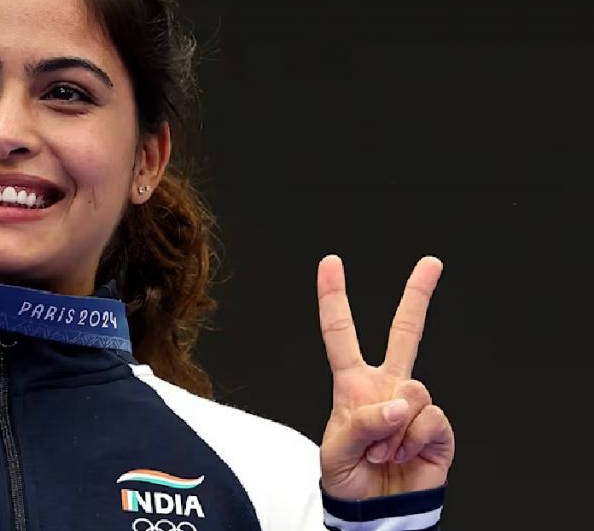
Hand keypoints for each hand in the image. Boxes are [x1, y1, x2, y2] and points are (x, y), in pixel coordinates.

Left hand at [317, 255, 453, 498]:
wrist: (377, 510)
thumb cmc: (349, 477)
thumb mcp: (336, 450)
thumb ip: (361, 423)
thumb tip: (399, 405)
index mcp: (353, 383)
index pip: (340, 333)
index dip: (334, 297)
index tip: (330, 262)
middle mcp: (387, 386)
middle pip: (405, 333)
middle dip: (418, 296)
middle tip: (431, 263)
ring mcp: (414, 406)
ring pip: (412, 391)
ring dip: (392, 429)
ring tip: (382, 451)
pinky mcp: (438, 428)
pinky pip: (429, 419)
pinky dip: (413, 441)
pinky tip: (405, 455)